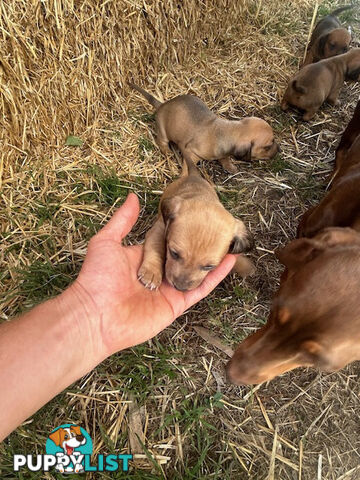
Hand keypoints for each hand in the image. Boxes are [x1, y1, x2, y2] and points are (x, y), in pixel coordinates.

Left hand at [66, 193, 236, 358]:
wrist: (95, 316)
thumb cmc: (97, 279)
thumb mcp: (107, 241)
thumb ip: (123, 220)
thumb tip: (133, 196)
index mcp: (144, 258)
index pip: (167, 241)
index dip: (181, 230)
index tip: (196, 216)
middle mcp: (159, 273)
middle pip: (184, 256)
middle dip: (199, 243)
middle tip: (218, 226)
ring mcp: (169, 289)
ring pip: (195, 271)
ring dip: (211, 258)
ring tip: (228, 241)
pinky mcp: (177, 304)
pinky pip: (200, 289)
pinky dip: (214, 276)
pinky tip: (228, 261)